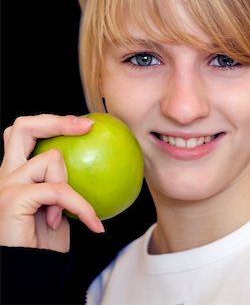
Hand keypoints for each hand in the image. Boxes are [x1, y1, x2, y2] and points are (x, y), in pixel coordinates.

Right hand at [0, 114, 103, 251]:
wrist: (30, 274)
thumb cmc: (45, 241)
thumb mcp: (60, 204)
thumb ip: (64, 180)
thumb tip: (95, 160)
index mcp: (16, 171)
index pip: (25, 133)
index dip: (53, 122)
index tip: (86, 125)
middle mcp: (6, 173)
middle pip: (22, 127)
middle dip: (56, 121)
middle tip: (86, 127)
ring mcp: (7, 184)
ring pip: (51, 159)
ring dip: (71, 186)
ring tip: (70, 214)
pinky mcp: (13, 198)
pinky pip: (59, 190)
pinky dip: (80, 206)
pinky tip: (92, 223)